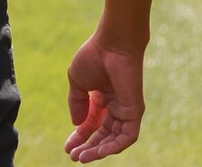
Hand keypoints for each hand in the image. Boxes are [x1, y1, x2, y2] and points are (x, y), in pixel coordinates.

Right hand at [63, 36, 144, 160]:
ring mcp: (126, 110)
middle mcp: (115, 106)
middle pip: (102, 134)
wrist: (112, 45)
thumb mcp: (77, 82)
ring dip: (98, 151)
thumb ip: (77, 103)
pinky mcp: (134, 112)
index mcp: (101, 97)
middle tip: (74, 157)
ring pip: (114, 139)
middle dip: (88, 146)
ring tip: (82, 157)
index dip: (79, 136)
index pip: (91, 123)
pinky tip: (98, 152)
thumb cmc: (94, 57)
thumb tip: (76, 124)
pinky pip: (126, 137)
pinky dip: (113, 146)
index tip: (67, 147)